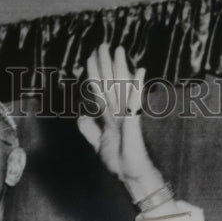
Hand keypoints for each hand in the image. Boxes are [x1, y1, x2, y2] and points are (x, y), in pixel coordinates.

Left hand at [77, 44, 162, 196]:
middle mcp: (118, 112)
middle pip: (109, 84)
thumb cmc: (120, 161)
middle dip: (105, 64)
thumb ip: (90, 130)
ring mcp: (127, 115)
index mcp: (109, 117)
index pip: (99, 91)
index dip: (94, 74)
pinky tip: (139, 71)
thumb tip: (82, 115)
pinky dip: (136, 86)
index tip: (90, 58)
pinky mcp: (134, 121)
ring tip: (119, 50)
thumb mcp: (99, 144)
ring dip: (119, 68)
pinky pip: (134, 101)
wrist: (133, 175)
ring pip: (120, 87)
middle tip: (103, 45)